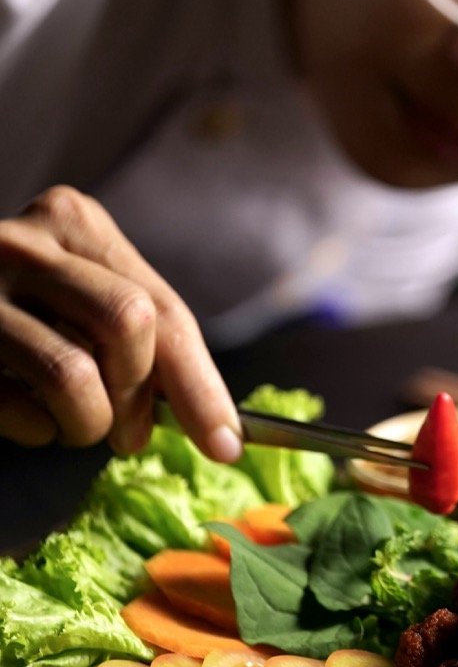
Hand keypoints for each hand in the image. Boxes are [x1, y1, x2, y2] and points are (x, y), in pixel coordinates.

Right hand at [0, 186, 242, 460]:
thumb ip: (140, 340)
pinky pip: (17, 407)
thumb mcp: (80, 300)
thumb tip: (219, 424)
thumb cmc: (17, 311)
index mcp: (74, 222)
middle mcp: (24, 243)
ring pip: (72, 374)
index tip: (226, 444)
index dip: (202, 385)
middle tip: (131, 436)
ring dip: (88, 424)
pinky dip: (36, 431)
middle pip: (129, 325)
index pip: (163, 310)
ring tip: (77, 426)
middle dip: (141, 399)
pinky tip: (28, 417)